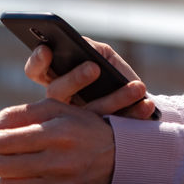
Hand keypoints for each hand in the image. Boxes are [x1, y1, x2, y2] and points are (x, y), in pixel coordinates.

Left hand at [0, 98, 115, 183]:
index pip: (6, 140)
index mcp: (58, 133)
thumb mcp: (57, 110)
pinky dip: (18, 182)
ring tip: (8, 158)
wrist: (120, 158)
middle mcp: (58, 161)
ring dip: (1, 170)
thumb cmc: (82, 126)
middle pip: (1, 165)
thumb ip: (18, 114)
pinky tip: (26, 170)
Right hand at [24, 39, 158, 119]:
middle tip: (94, 67)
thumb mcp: (104, 57)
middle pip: (56, 93)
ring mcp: (77, 125)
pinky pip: (114, 128)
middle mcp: (61, 106)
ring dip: (115, 100)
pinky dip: (134, 114)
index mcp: (57, 80)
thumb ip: (92, 49)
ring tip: (137, 88)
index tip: (46, 50)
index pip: (37, 71)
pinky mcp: (99, 139)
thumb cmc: (114, 75)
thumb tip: (81, 44)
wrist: (136, 103)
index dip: (37, 62)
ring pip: (88, 114)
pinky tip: (147, 104)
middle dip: (74, 79)